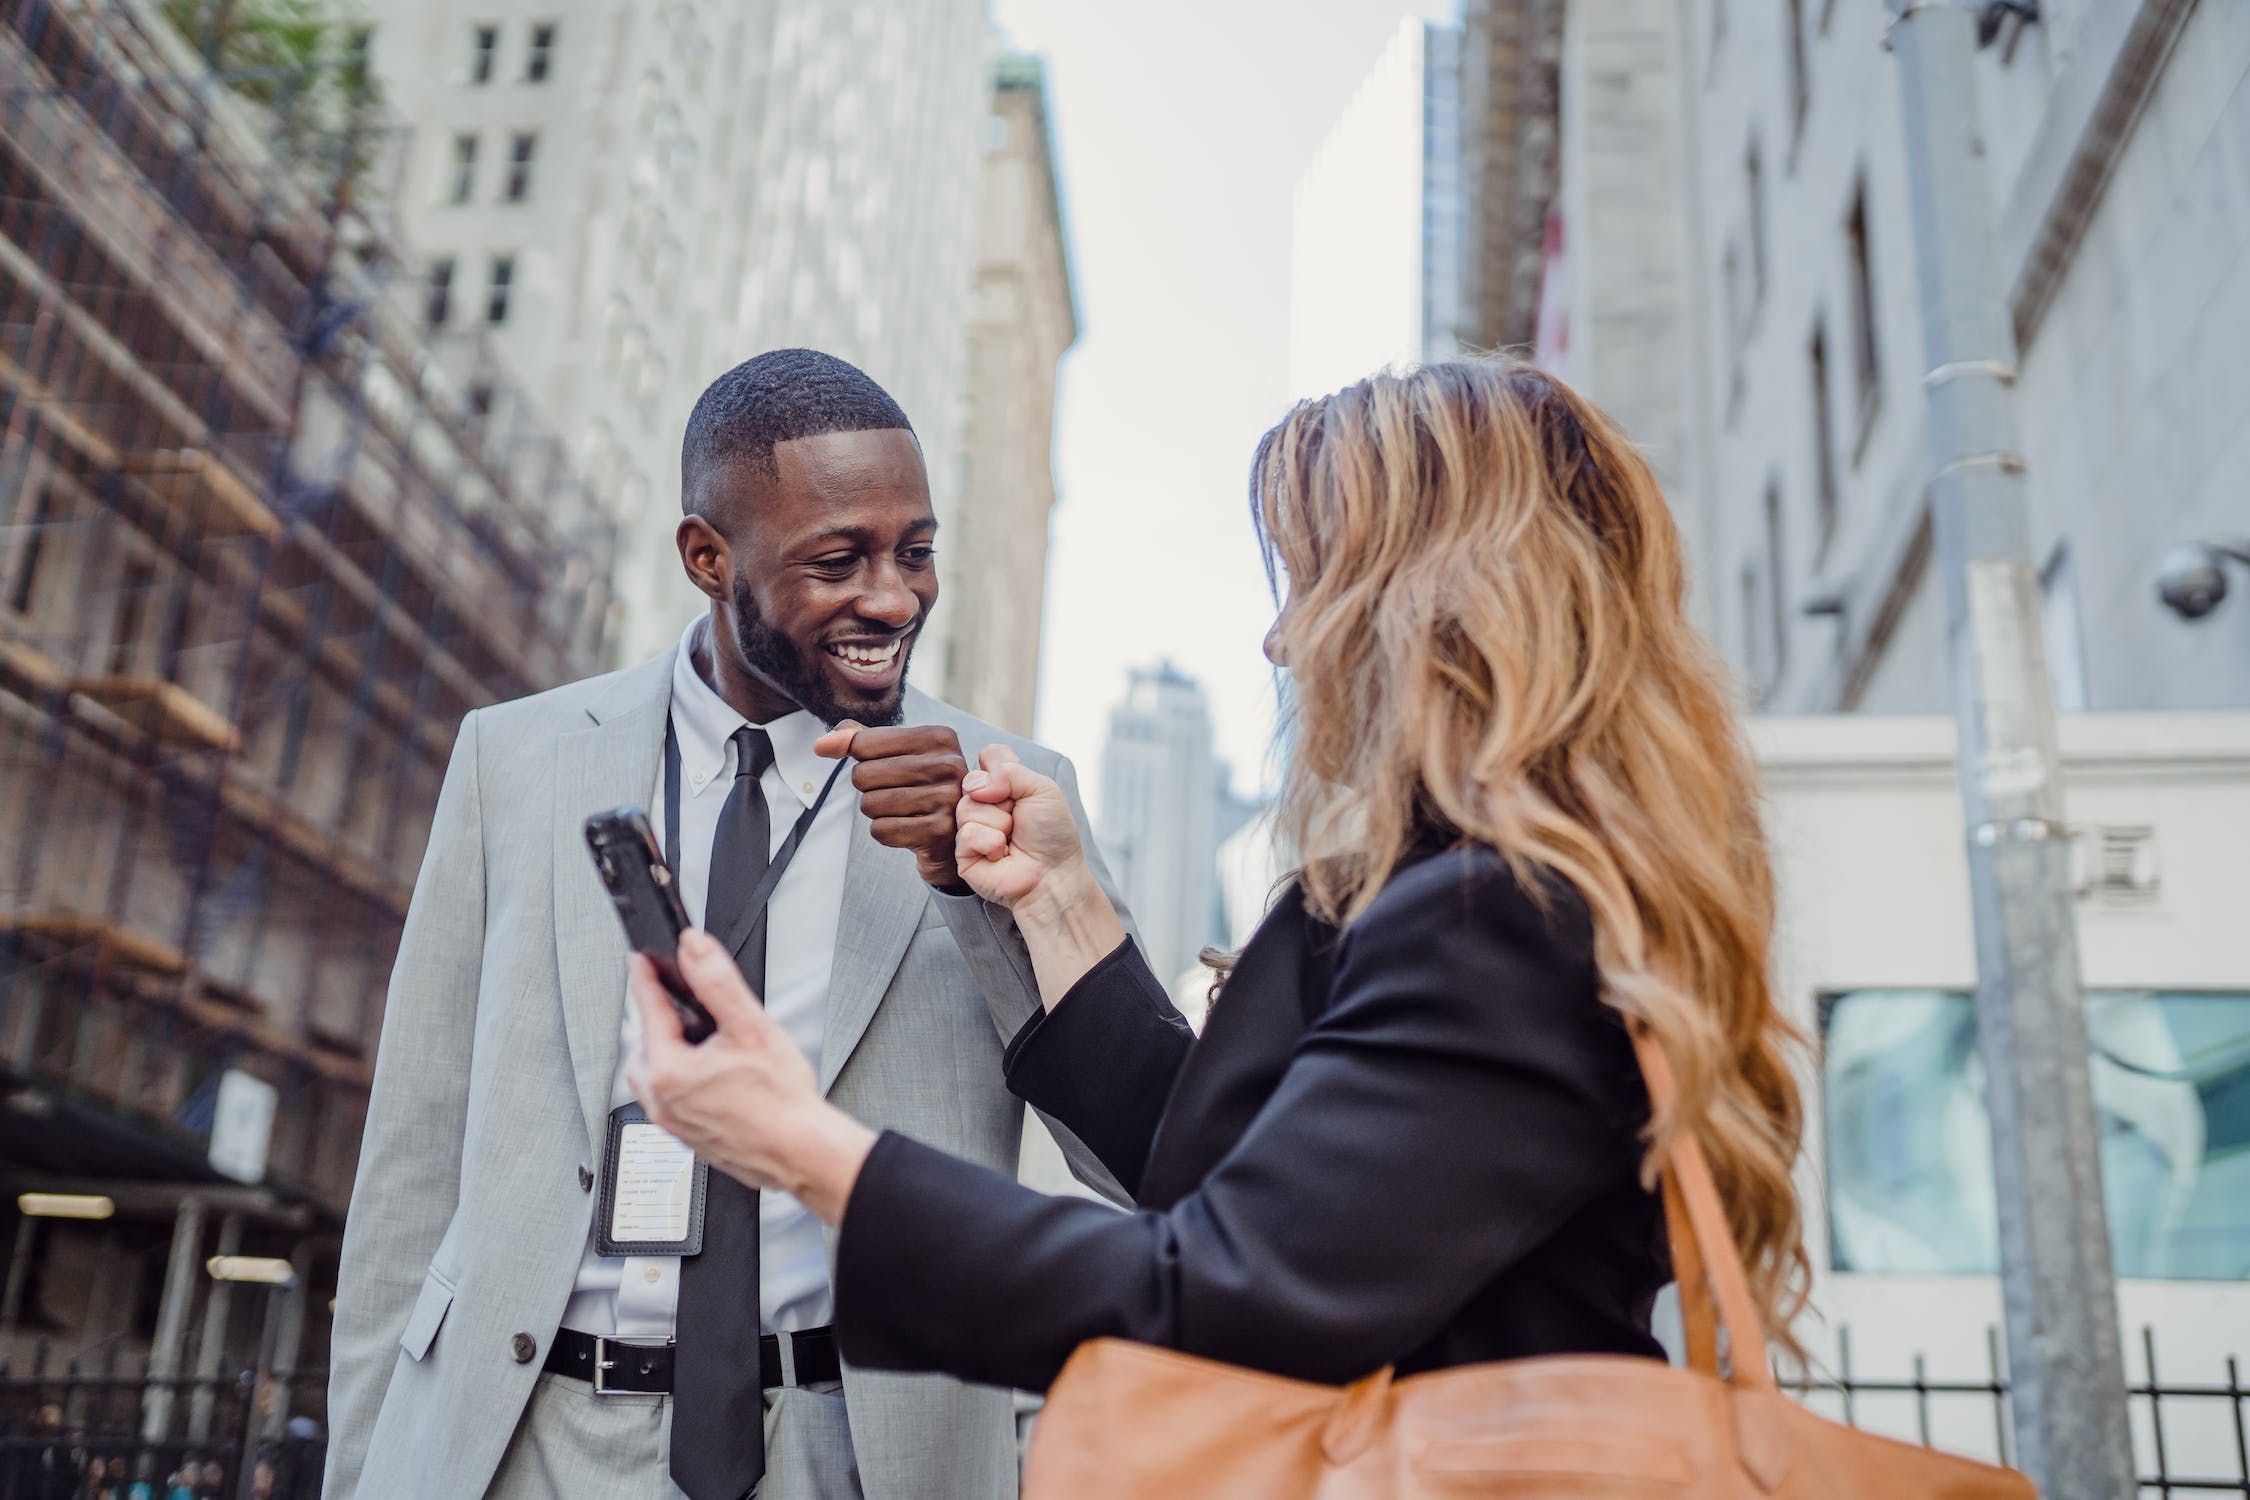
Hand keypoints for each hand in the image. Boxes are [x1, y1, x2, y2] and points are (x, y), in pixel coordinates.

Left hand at [625, 930, 875, 1220]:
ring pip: (655, 1075)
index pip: (647, 1010)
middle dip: (658, 1019)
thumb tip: (694, 949)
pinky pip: (670, 1099)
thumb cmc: (781, 1102)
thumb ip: (717, 982)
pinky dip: (682, 1079)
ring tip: (702, 1039)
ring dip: (669, 1051)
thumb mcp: (751, 1027)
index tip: (642, 960)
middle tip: (679, 1001)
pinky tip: (713, 1075)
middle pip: (644, 1045)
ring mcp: (673, 1122)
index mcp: (667, 1071)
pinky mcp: (687, 1137)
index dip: (646, 977)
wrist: (800, 1153)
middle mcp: (661, 1101)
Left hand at [814, 721, 970, 891]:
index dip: (861, 760)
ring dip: (877, 812)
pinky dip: (885, 833)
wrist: (954, 837)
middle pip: (863, 775)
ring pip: (870, 804)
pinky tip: (908, 830)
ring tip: (904, 811)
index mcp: (939, 737)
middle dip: (869, 789)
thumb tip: (821, 744)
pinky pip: (881, 830)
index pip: (864, 743)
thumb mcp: (896, 755)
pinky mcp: (938, 832)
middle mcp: (948, 764)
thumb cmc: (919, 787)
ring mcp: (946, 799)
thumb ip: (859, 740)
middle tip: (898, 793)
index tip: (886, 767)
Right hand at [952, 744, 1089, 912]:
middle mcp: (984, 804)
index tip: (1020, 790)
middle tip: (1018, 820)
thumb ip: (1009, 770)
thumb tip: (974, 784)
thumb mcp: (1043, 788)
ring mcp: (971, 828)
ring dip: (998, 824)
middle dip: (1001, 800)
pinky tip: (1001, 855)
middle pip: (972, 781)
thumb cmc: (1052, 835)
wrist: (1053, 875)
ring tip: (1011, 839)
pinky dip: (990, 843)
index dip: (1001, 770)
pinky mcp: (962, 854)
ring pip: (967, 807)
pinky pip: (966, 834)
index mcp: (1003, 786)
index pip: (988, 757)